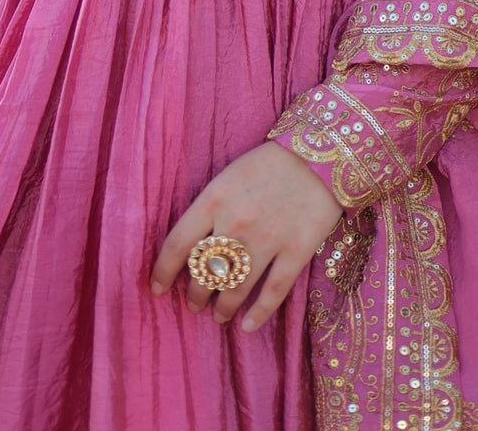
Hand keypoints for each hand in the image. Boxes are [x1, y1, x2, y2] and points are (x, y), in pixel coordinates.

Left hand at [149, 140, 343, 331]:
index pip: (177, 244)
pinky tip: (247, 325)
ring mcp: (267, 239)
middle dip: (196, 294)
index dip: (162, 272)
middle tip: (195, 303)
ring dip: (223, 308)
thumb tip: (192, 246)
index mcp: (214, 199)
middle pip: (205, 272)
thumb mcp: (228, 176)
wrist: (320, 153)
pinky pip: (272, 292)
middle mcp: (236, 222)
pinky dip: (258, 314)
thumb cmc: (269, 163)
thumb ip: (210, 208)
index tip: (157, 289)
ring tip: (219, 315)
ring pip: (235, 288)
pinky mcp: (296, 251)